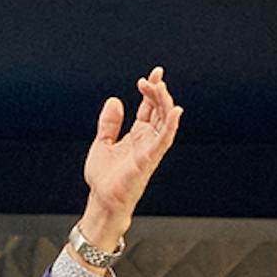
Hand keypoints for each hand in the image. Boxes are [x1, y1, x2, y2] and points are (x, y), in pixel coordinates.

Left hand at [80, 65, 181, 244]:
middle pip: (159, 110)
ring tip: (159, 87)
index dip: (152, 91)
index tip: (153, 74)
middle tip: (153, 78)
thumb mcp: (102, 144)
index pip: (149, 107)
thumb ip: (109, 124)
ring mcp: (150, 149)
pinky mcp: (149, 159)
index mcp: (137, 135)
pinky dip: (170, 125)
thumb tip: (115, 101)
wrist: (102, 202)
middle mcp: (147, 140)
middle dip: (158, 92)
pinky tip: (174, 111)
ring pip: (164, 121)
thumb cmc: (104, 179)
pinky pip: (164, 140)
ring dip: (164, 103)